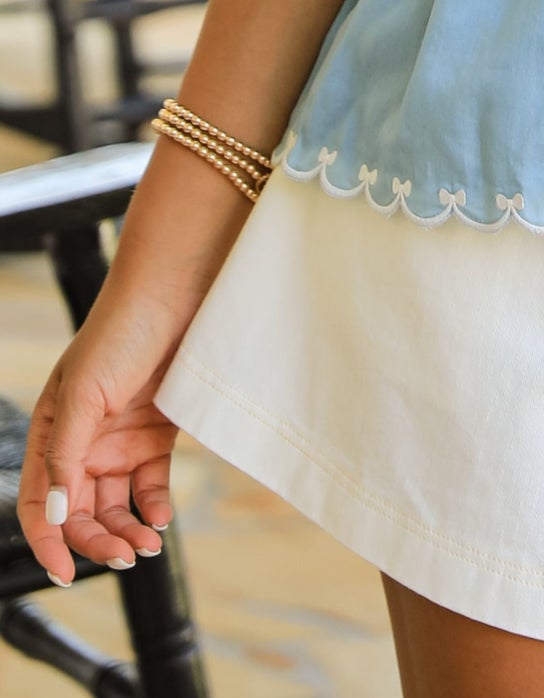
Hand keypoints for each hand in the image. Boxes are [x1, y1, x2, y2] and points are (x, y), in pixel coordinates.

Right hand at [18, 280, 191, 585]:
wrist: (175, 297)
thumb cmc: (119, 332)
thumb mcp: (83, 394)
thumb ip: (66, 456)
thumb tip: (55, 514)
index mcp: (52, 435)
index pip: (40, 505)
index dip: (48, 542)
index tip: (65, 573)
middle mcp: (82, 444)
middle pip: (80, 513)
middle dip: (97, 542)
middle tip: (124, 558)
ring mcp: (119, 442)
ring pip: (116, 507)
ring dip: (127, 532)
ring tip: (147, 546)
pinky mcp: (155, 437)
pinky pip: (149, 486)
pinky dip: (154, 507)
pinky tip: (161, 518)